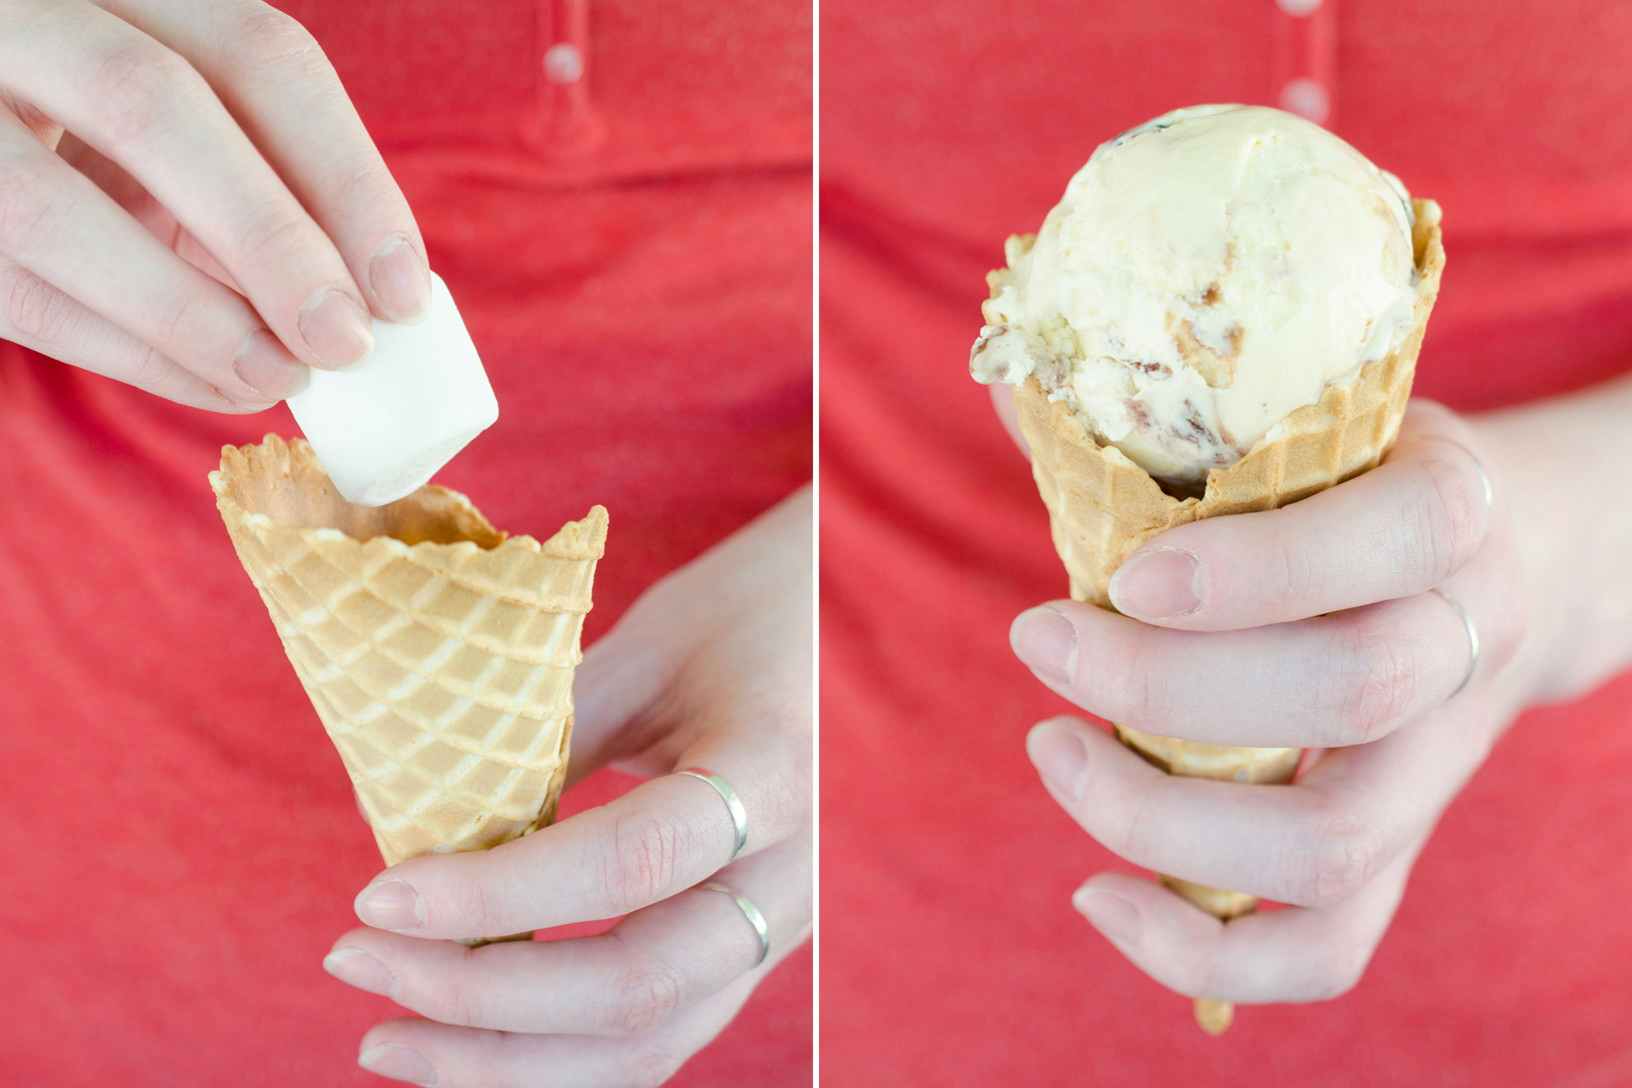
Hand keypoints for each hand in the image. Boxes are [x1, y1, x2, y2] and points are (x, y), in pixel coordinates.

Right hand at [0, 1, 427, 410]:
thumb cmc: (115, 142)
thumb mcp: (195, 129)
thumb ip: (264, 180)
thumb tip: (371, 294)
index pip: (257, 54)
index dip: (344, 175)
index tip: (404, 289)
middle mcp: (28, 15)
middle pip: (151, 104)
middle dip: (267, 238)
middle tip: (344, 342)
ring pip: (52, 209)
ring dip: (187, 316)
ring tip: (277, 375)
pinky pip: (16, 291)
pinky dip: (126, 352)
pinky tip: (210, 383)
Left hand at [322, 488, 812, 1086]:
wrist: (872, 619)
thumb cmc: (763, 602)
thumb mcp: (657, 643)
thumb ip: (557, 734)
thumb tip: (431, 826)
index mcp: (777, 774)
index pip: (633, 866)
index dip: (499, 897)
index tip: (380, 893)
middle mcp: (794, 875)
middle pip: (636, 989)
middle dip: (478, 999)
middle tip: (357, 959)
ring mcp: (784, 926)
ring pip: (648, 1044)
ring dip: (507, 1063)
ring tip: (389, 1038)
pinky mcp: (759, 949)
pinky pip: (659, 1036)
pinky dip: (558, 1060)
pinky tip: (475, 1046)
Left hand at [1004, 393, 1532, 1005]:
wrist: (1505, 566)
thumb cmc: (1357, 480)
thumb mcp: (1305, 419)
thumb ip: (1170, 413)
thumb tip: (1003, 380)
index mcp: (1453, 509)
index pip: (1393, 540)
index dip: (1258, 570)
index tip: (1123, 575)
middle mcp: (1466, 643)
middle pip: (1351, 693)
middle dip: (1168, 683)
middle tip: (1040, 638)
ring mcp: (1436, 769)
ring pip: (1333, 843)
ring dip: (1163, 821)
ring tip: (1052, 750)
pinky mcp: (1397, 857)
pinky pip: (1327, 951)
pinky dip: (1205, 958)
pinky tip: (1095, 893)